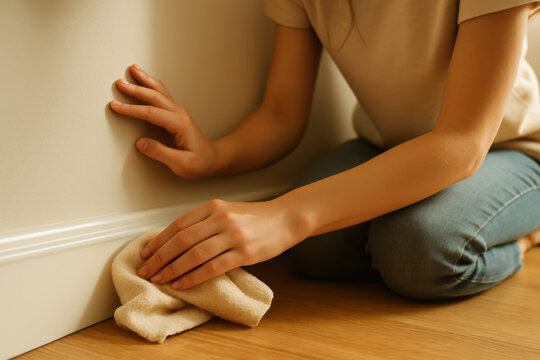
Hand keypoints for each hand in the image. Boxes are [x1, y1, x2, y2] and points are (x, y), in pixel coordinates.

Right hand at [110, 64, 218, 178]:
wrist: (213, 160)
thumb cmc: (200, 163)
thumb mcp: (181, 164)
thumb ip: (161, 153)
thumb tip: (141, 143)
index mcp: (180, 124)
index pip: (151, 113)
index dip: (132, 109)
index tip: (116, 106)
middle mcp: (180, 114)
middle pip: (154, 97)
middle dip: (135, 89)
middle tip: (119, 83)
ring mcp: (179, 112)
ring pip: (160, 91)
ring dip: (145, 80)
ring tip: (133, 69)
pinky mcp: (177, 114)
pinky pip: (162, 95)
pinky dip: (152, 85)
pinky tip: (146, 81)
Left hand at [136, 198, 305, 289]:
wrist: (286, 218)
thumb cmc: (255, 217)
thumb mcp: (228, 211)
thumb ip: (205, 221)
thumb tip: (176, 241)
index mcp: (214, 207)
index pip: (178, 225)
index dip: (159, 240)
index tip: (145, 253)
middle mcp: (221, 219)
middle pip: (182, 240)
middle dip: (159, 257)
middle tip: (145, 270)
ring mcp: (233, 236)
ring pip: (194, 255)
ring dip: (172, 269)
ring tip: (158, 280)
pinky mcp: (245, 254)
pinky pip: (212, 268)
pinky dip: (193, 277)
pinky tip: (181, 284)